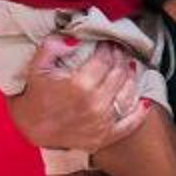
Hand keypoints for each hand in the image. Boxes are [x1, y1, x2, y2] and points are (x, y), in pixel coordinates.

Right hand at [6, 36, 147, 152]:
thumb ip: (52, 47)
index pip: (105, 59)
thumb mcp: (36, 67)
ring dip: (131, 78)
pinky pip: (130, 124)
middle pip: (119, 74)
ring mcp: (102, 122)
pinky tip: (144, 100)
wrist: (31, 130)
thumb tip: (73, 38)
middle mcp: (95, 104)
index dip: (108, 47)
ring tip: (129, 68)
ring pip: (128, 94)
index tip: (107, 42)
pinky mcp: (105, 137)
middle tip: (119, 51)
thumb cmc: (34, 97)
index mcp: (80, 84)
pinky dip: (140, 112)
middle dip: (121, 58)